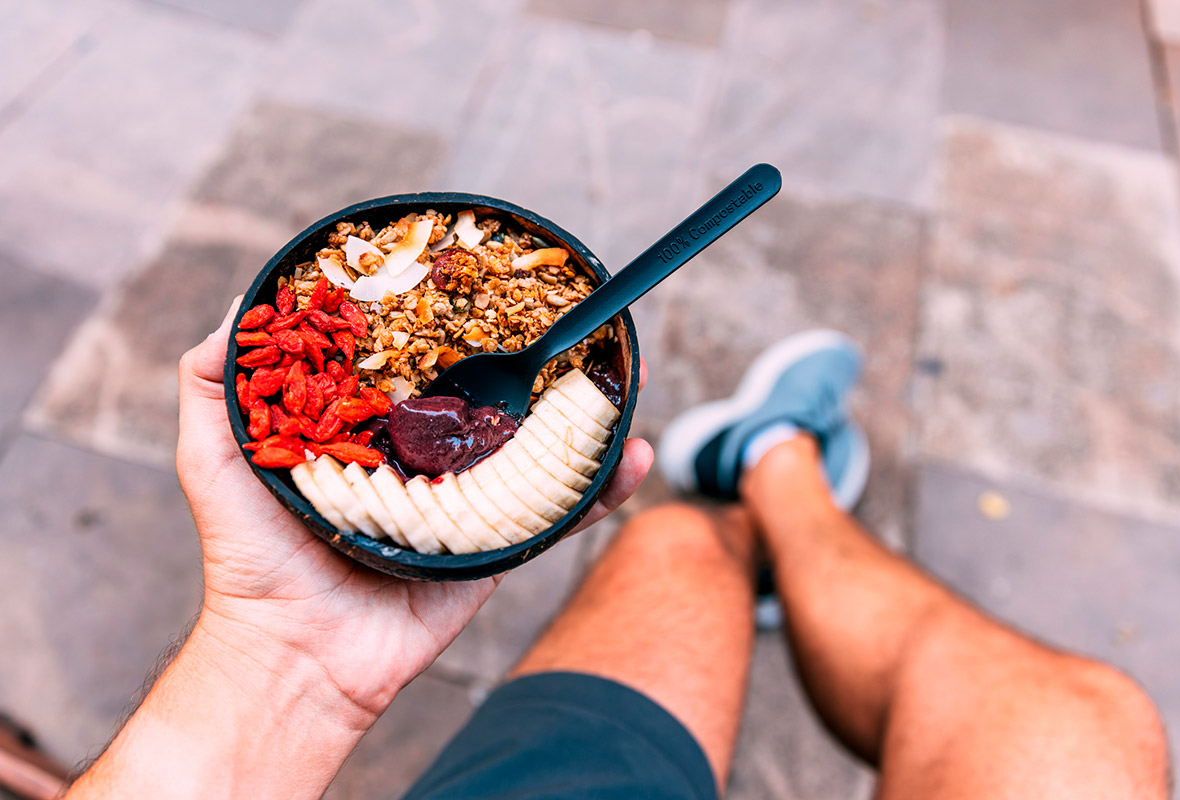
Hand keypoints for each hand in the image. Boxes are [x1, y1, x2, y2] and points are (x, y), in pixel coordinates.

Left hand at [176, 297, 653, 721]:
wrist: (296, 653)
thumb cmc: (251, 559)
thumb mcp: (213, 459)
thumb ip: (213, 386)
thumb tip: (240, 308)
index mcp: (372, 434)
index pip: (421, 369)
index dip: (453, 327)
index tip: (482, 281)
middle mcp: (425, 461)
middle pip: (491, 402)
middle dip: (532, 363)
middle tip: (566, 320)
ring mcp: (465, 503)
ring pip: (536, 449)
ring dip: (584, 415)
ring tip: (619, 373)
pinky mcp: (495, 547)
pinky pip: (558, 513)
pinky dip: (604, 489)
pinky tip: (634, 455)